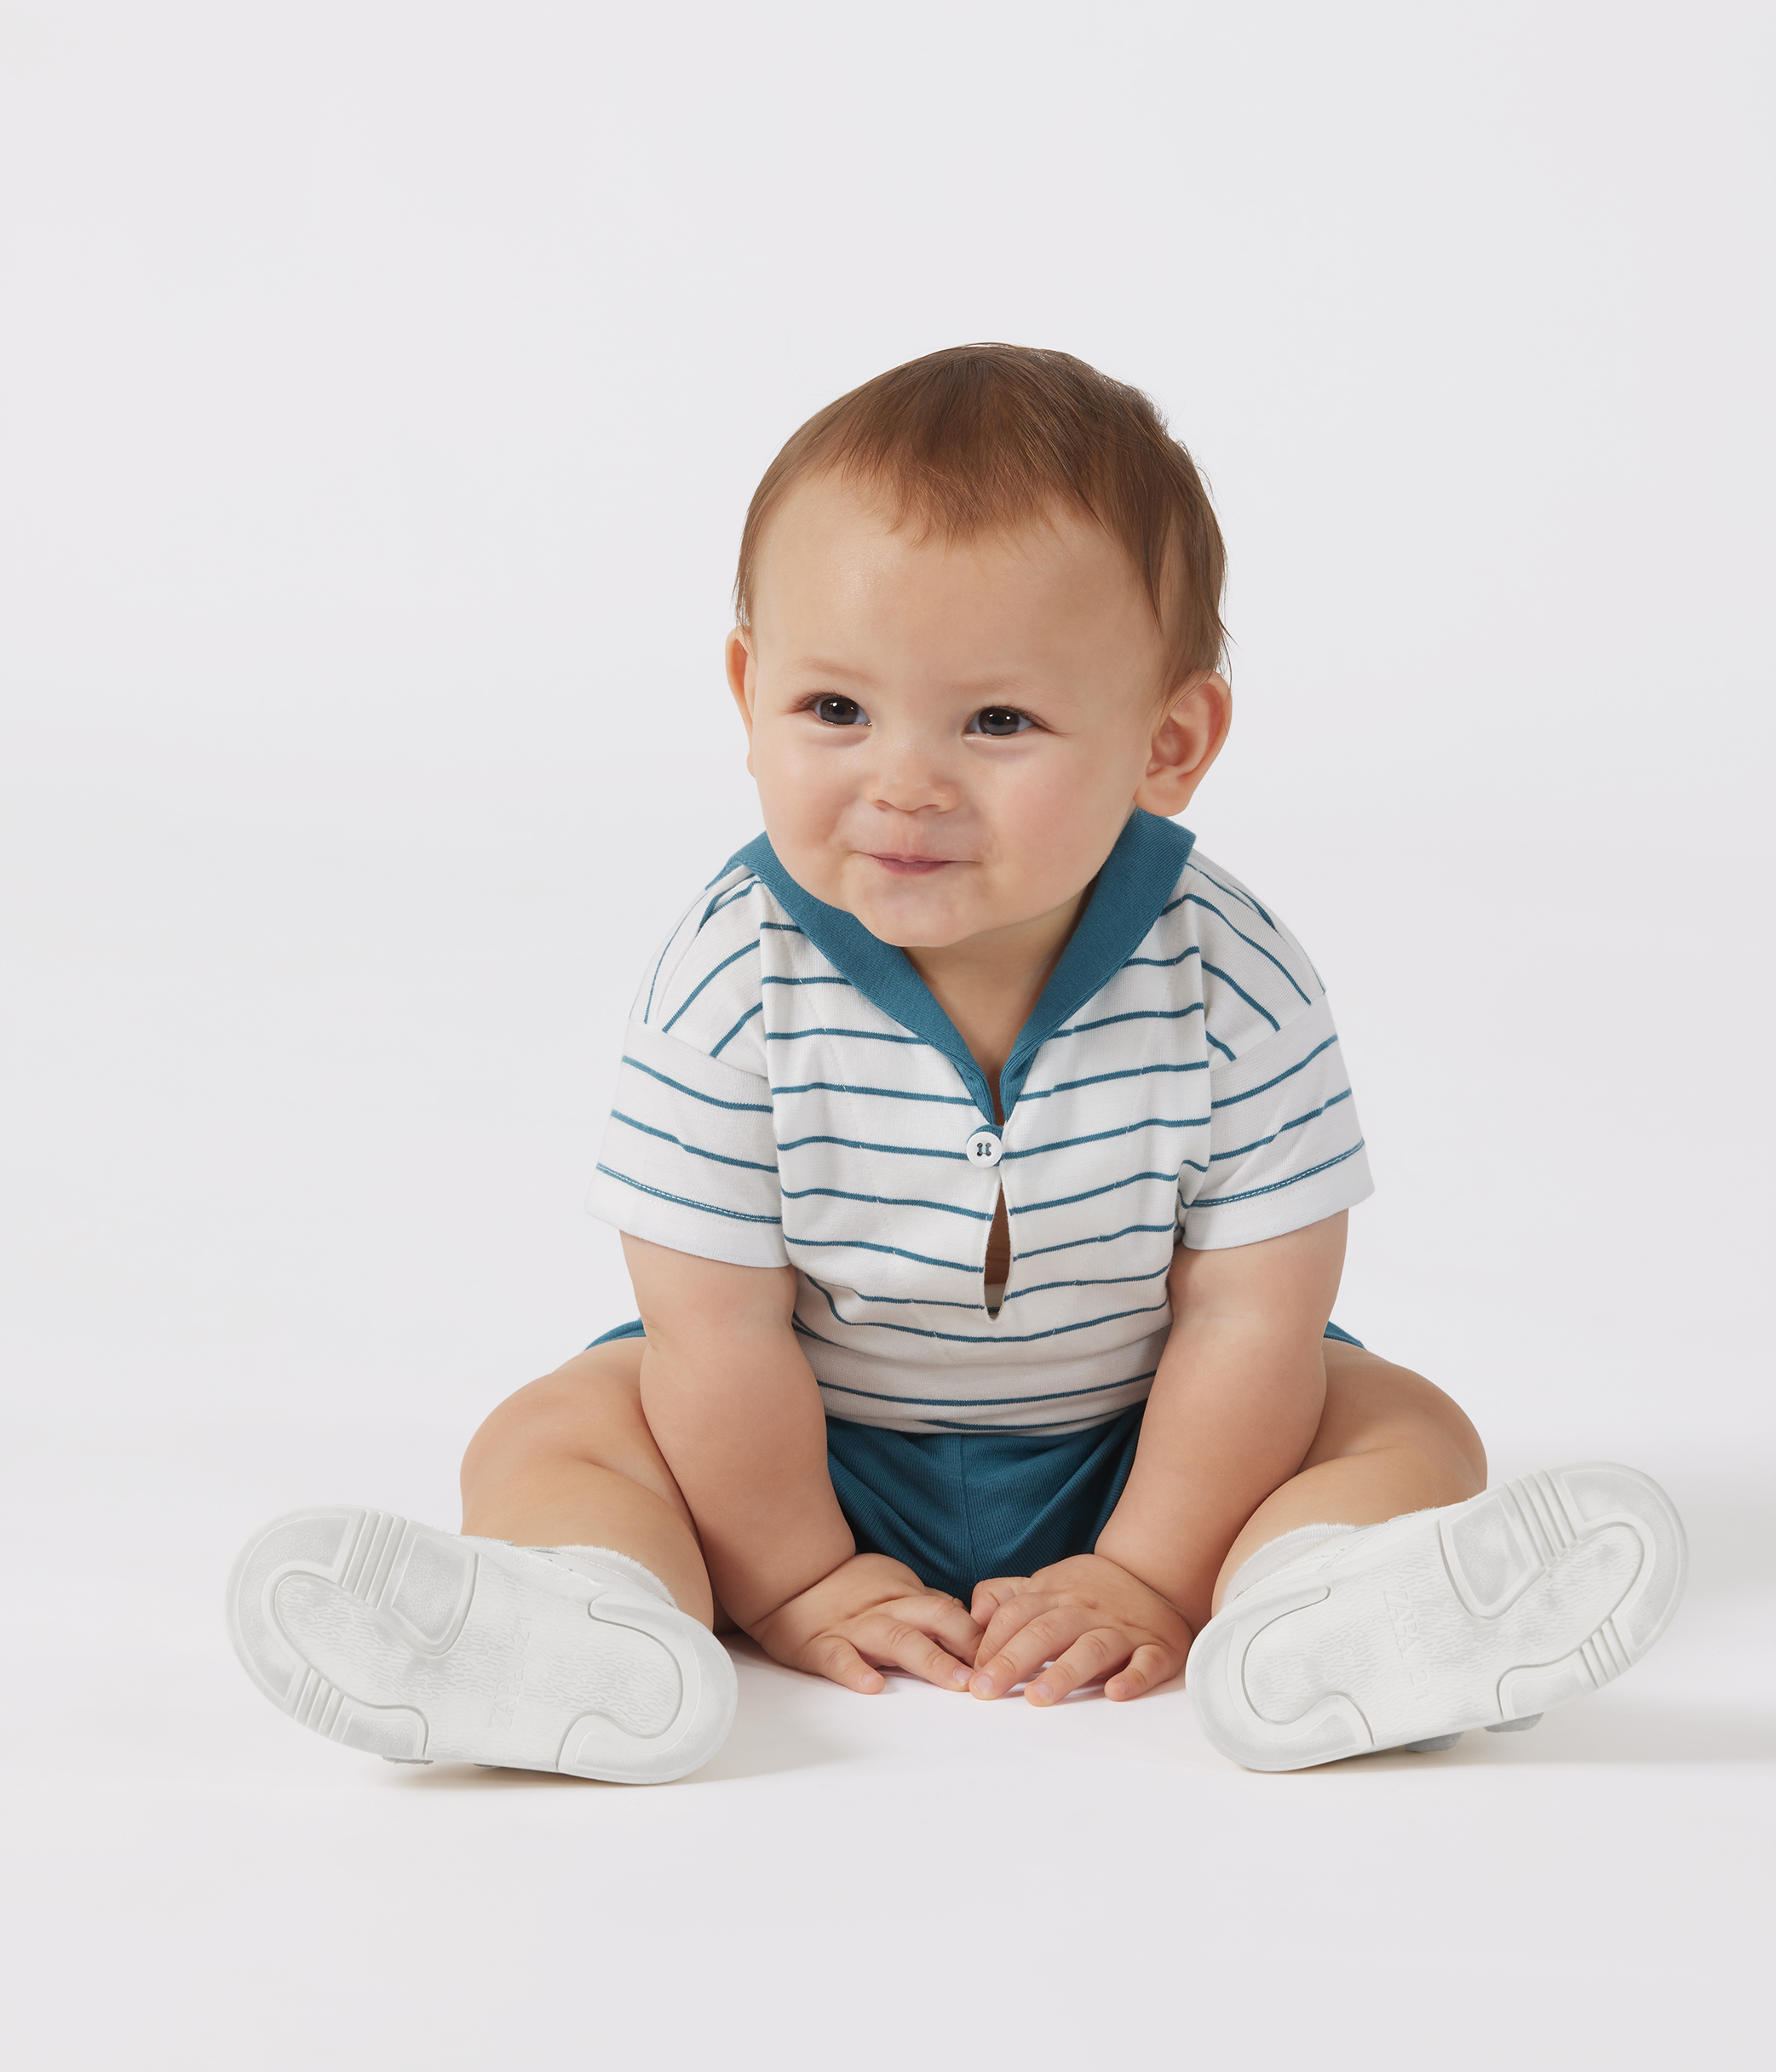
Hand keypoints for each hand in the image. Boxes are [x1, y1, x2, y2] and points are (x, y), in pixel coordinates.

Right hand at [748, 1552, 983, 1695]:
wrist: (790, 1577)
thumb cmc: (849, 1588)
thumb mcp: (895, 1589)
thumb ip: (930, 1608)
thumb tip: (974, 1624)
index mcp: (905, 1599)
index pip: (951, 1612)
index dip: (981, 1634)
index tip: (1010, 1655)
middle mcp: (886, 1611)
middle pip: (933, 1621)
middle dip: (967, 1645)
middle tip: (995, 1672)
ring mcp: (854, 1629)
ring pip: (897, 1640)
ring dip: (930, 1660)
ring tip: (956, 1682)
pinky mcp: (820, 1645)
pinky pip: (838, 1657)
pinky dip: (855, 1671)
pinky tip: (872, 1686)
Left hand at [967, 1553, 1193, 1704]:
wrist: (1155, 1576)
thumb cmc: (1090, 1591)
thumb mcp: (1047, 1583)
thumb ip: (1006, 1595)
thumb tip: (974, 1614)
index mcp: (1056, 1594)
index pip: (1016, 1614)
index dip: (990, 1643)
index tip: (971, 1675)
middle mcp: (1086, 1610)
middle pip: (1045, 1631)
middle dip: (1012, 1661)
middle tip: (985, 1691)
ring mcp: (1122, 1629)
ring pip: (1092, 1647)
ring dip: (1064, 1672)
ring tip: (1038, 1697)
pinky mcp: (1157, 1648)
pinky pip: (1147, 1662)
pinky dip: (1133, 1677)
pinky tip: (1115, 1692)